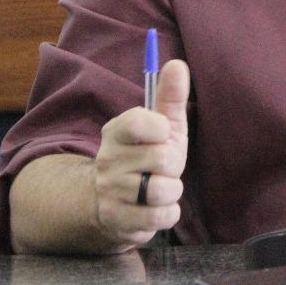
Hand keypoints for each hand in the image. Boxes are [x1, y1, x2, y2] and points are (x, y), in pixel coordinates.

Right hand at [92, 59, 189, 247]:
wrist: (114, 204)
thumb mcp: (161, 127)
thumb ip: (169, 96)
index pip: (140, 121)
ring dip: (171, 191)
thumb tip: (178, 64)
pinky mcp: (115, 220)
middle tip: (162, 168)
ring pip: (162, 190)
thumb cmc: (145, 158)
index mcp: (116, 131)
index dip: (161, 128)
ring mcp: (109, 191)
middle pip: (162, 158)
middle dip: (173, 165)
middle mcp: (107, 160)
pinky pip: (159, 217)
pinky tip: (154, 207)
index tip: (162, 134)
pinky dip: (166, 213)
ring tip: (159, 187)